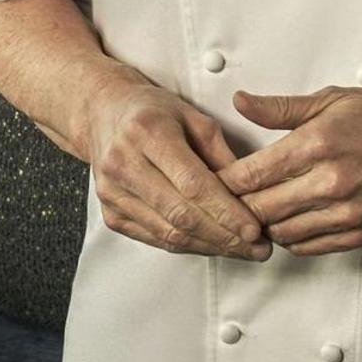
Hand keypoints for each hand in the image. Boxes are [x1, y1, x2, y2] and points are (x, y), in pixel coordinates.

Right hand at [80, 84, 267, 261]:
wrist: (105, 115)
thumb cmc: (153, 112)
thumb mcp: (193, 117)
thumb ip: (220, 154)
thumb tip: (249, 194)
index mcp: (148, 132)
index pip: (192, 183)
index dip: (226, 211)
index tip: (254, 228)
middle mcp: (124, 163)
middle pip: (181, 214)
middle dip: (225, 236)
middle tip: (257, 247)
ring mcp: (112, 193)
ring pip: (169, 233)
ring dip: (210, 247)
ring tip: (242, 250)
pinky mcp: (111, 214)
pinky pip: (156, 239)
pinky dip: (188, 246)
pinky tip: (212, 245)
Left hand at [220, 88, 361, 256]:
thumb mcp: (333, 99)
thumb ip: (281, 108)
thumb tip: (242, 103)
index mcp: (317, 144)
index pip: (250, 175)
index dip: (224, 181)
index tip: (215, 179)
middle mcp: (329, 182)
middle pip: (259, 210)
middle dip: (238, 206)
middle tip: (228, 200)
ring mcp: (345, 212)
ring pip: (281, 232)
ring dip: (264, 225)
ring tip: (259, 210)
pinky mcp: (359, 233)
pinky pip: (308, 247)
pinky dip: (291, 238)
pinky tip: (289, 222)